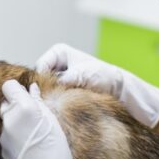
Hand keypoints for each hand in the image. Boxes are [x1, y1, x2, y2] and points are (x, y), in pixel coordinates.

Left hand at [0, 80, 102, 158]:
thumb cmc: (57, 146)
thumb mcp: (51, 120)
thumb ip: (38, 101)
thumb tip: (31, 87)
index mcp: (24, 108)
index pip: (8, 86)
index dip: (16, 90)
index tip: (23, 96)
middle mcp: (9, 119)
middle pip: (4, 102)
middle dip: (14, 105)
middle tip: (29, 116)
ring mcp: (2, 134)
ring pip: (3, 118)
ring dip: (12, 120)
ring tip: (28, 132)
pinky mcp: (0, 147)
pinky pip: (3, 134)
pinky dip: (11, 134)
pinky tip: (24, 144)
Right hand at [36, 43, 158, 127]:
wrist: (118, 87)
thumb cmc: (103, 75)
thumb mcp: (82, 75)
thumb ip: (63, 80)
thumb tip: (48, 91)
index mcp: (58, 52)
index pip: (40, 66)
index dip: (42, 80)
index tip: (50, 91)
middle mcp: (56, 63)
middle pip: (41, 78)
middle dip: (46, 88)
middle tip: (56, 99)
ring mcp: (59, 76)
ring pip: (46, 88)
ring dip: (53, 96)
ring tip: (63, 102)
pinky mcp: (63, 88)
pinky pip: (54, 95)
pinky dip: (58, 100)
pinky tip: (65, 105)